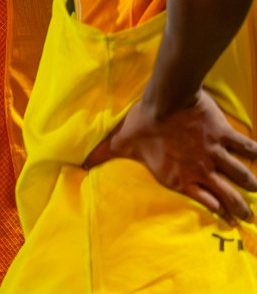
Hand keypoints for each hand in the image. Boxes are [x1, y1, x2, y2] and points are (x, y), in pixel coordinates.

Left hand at [85, 90, 256, 219]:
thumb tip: (79, 162)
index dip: (213, 209)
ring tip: (256, 190)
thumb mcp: (121, 142)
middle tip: (248, 217)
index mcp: (179, 177)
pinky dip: (256, 152)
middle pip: (229, 196)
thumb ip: (104, 154)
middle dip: (240, 208)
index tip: (222, 215)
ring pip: (242, 176)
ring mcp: (216, 154)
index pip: (202, 201)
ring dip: (250, 183)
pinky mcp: (225, 136)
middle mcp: (201, 171)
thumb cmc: (142, 123)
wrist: (164, 100)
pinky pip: (248, 147)